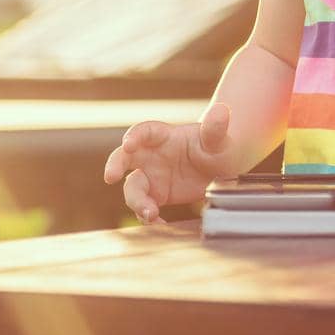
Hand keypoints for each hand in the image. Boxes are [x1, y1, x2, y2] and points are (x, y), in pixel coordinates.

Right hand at [102, 103, 236, 223]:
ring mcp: (152, 176)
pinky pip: (144, 207)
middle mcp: (153, 155)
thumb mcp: (219, 139)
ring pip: (133, 188)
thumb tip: (222, 110)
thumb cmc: (219, 146)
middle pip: (125, 158)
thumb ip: (216, 128)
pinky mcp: (157, 195)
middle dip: (115, 165)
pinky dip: (148, 217)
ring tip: (152, 213)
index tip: (128, 144)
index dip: (134, 136)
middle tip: (110, 177)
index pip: (145, 131)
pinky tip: (160, 224)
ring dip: (137, 201)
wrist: (224, 168)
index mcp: (165, 136)